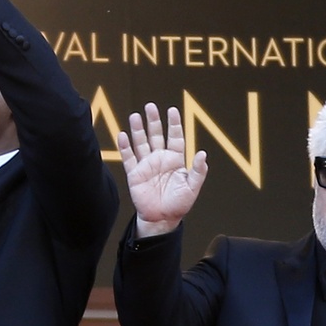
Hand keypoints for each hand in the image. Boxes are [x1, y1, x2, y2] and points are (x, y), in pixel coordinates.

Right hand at [116, 103, 207, 236]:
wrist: (162, 219)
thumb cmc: (179, 204)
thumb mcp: (192, 187)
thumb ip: (198, 171)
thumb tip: (203, 153)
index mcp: (175, 160)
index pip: (175, 137)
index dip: (174, 124)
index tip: (172, 110)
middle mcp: (160, 159)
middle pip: (156, 135)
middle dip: (153, 121)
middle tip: (150, 106)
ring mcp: (146, 165)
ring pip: (141, 143)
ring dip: (138, 130)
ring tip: (135, 116)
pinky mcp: (134, 174)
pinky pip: (128, 157)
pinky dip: (125, 147)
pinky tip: (123, 135)